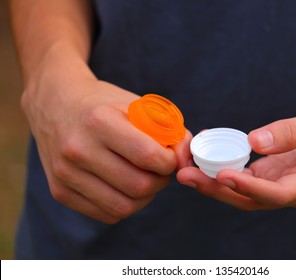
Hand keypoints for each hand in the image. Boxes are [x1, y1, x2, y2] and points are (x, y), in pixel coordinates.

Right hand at [22, 74, 190, 222]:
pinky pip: (106, 214)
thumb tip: (187, 160)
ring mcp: (66, 173)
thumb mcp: (136, 104)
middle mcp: (78, 149)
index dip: (170, 162)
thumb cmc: (103, 104)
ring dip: (145, 197)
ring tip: (146, 178)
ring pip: (124, 207)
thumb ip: (169, 129)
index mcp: (99, 121)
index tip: (170, 157)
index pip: (148, 157)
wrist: (55, 104)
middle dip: (161, 181)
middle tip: (160, 170)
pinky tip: (126, 186)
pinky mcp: (60, 191)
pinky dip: (125, 205)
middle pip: (139, 186)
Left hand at [177, 93, 295, 209]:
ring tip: (187, 167)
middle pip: (250, 198)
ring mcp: (281, 181)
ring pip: (243, 189)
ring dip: (214, 180)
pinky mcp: (272, 171)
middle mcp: (293, 188)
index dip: (248, 188)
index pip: (276, 194)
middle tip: (186, 175)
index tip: (222, 175)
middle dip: (217, 189)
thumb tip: (254, 141)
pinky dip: (224, 164)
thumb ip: (291, 132)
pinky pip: (244, 173)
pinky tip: (206, 151)